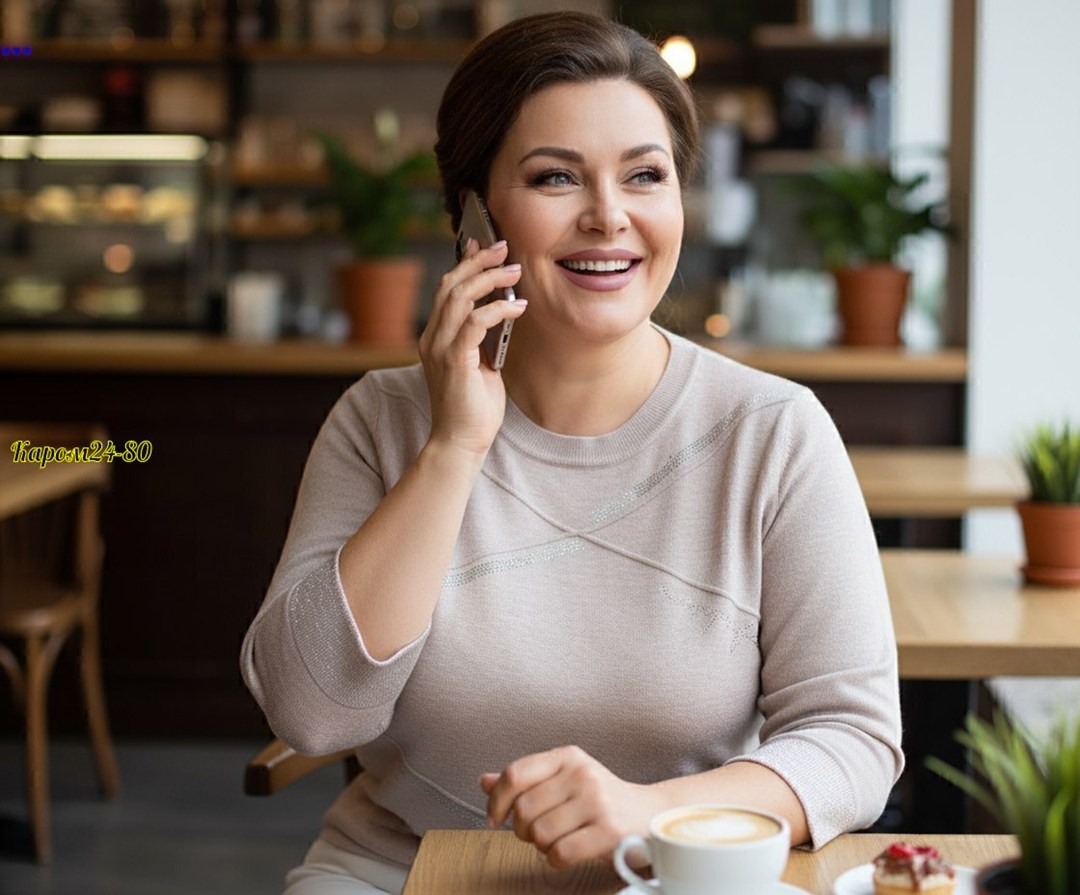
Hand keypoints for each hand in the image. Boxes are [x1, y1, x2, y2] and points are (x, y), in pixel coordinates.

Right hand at [419, 238, 526, 457]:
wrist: (461, 442)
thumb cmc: (473, 407)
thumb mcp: (480, 364)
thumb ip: (482, 339)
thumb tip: (502, 311)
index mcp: (435, 337)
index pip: (446, 289)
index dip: (464, 262)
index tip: (482, 243)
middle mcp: (432, 338)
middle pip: (451, 284)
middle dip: (478, 261)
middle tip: (504, 248)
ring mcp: (440, 348)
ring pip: (460, 297)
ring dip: (490, 279)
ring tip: (515, 270)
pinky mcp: (454, 361)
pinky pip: (475, 322)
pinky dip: (498, 309)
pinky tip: (518, 307)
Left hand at [480, 745, 667, 869]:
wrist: (651, 814)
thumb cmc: (601, 798)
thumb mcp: (564, 780)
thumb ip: (526, 781)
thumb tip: (483, 781)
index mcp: (567, 756)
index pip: (514, 774)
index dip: (496, 801)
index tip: (495, 819)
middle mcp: (581, 773)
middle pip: (524, 809)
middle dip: (523, 830)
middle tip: (537, 833)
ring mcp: (597, 801)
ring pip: (540, 834)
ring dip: (542, 846)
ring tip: (558, 840)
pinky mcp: (609, 830)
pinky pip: (560, 853)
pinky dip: (556, 860)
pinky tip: (568, 854)